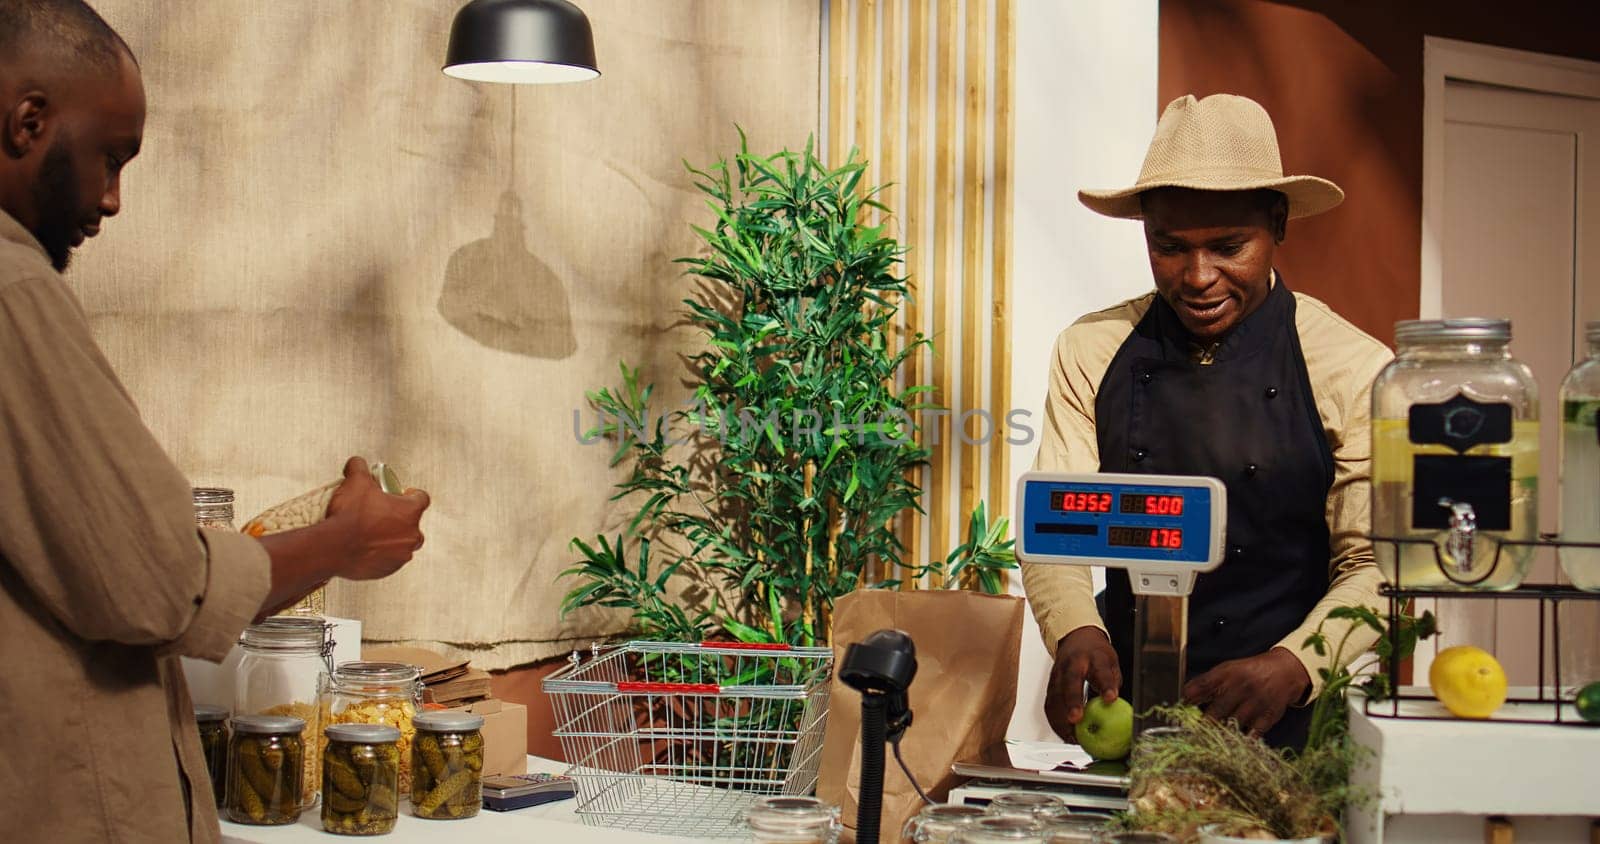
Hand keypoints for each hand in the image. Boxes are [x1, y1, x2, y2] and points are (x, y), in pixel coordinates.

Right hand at [324, 456, 430, 579]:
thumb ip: (359, 467)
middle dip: (400, 519)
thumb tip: (357, 463)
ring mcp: (400, 555)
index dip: (411, 494)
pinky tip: (365, 548)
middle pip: (413, 524)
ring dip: (391, 538)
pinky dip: (380, 554)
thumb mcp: (355, 481)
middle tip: (382, 514)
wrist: (334, 548)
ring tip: (371, 532)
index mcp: (410, 512)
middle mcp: (412, 535)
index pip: (422, 498)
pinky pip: (388, 560)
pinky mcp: (387, 570)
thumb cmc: (349, 514)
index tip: (401, 493)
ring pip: (401, 544)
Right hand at [1044, 626, 1121, 740]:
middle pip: (1070, 682)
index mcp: (1093, 657)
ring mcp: (1058, 674)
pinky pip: (1050, 705)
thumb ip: (1113, 683)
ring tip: (1072, 737)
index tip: (1110, 698)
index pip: (1101, 670)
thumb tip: (1117, 708)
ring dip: (1061, 718)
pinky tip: (1065, 734)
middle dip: (1072, 701)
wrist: (1076, 638)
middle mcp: (1072, 664)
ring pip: (1055, 696)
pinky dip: (1056, 722)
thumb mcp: (1111, 663)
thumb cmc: (1097, 655)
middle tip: (1076, 720)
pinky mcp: (1050, 685)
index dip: (1105, 684)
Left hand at [1181, 647, 1309, 736]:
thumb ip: (1206, 683)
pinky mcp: (1268, 716)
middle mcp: (1241, 687)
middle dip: (1202, 726)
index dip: (1187, 701)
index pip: (1201, 687)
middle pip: (1216, 712)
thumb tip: (1184, 697)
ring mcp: (1255, 703)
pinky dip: (1240, 742)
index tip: (1177, 715)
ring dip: (1220, 736)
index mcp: (1227, 673)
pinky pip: (1251, 735)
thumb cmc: (1249, 673)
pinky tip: (1231, 747)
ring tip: (1209, 745)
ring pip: (1232, 726)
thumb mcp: (1227, 670)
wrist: (1284, 672)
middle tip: (1191, 737)